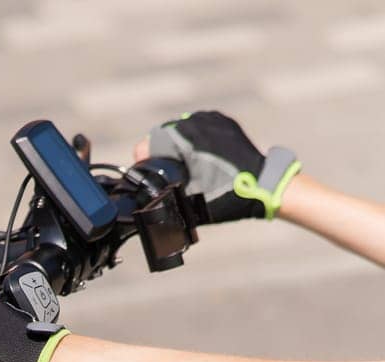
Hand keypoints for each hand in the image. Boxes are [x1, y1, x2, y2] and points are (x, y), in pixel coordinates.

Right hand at [140, 110, 300, 221]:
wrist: (261, 185)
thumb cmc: (226, 196)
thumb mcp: (188, 198)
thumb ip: (165, 189)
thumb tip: (148, 189)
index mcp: (185, 138)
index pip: (151, 141)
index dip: (144, 157)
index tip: (143, 169)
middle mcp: (197, 122)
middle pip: (165, 134)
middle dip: (161, 152)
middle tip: (163, 172)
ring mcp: (211, 119)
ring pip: (182, 129)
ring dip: (178, 146)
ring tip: (182, 166)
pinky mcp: (223, 122)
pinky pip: (199, 128)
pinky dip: (194, 142)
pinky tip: (198, 159)